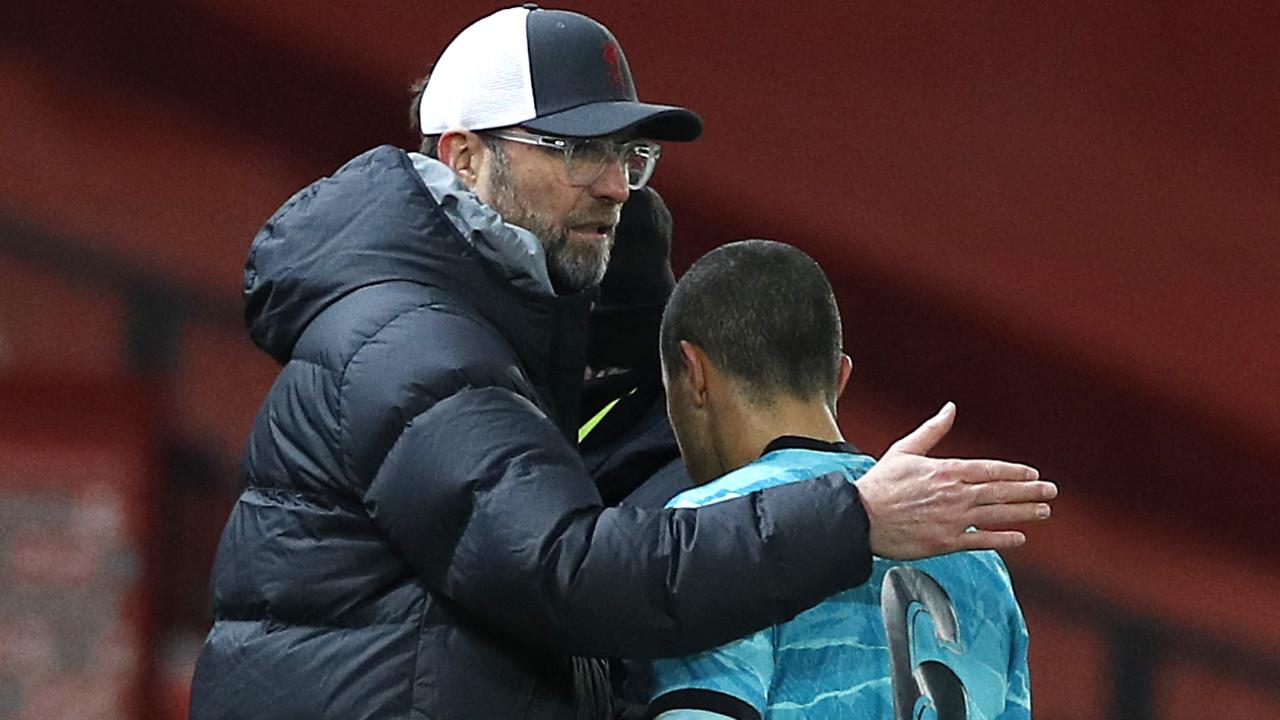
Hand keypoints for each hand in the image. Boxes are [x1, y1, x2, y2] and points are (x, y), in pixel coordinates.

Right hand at [856, 402, 1056, 559]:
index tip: (1033, 474)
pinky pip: (980, 540)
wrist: (860, 517)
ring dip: (1023, 512)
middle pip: (1000, 491)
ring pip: (997, 515)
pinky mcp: (945, 542)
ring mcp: (952, 520)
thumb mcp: (905, 450)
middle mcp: (955, 495)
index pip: (990, 470)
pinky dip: (1002, 539)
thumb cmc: (880, 483)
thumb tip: (950, 408)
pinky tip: (1019, 537)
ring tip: (1043, 511)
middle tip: (1051, 492)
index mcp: (946, 471)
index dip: (1015, 472)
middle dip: (1029, 491)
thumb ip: (932, 431)